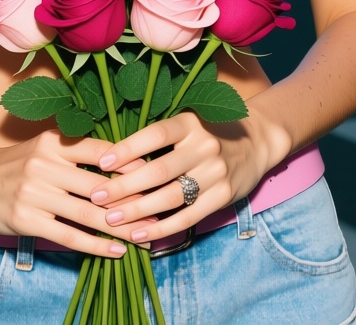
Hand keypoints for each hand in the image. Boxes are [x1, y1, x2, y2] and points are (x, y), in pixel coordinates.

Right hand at [0, 130, 150, 257]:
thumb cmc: (16, 164)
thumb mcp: (43, 148)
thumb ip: (75, 153)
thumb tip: (123, 166)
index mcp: (53, 141)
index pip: (100, 151)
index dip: (130, 164)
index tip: (156, 175)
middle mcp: (45, 163)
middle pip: (99, 186)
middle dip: (133, 201)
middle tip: (159, 211)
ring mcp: (34, 193)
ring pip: (88, 213)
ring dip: (121, 227)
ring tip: (145, 236)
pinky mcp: (26, 219)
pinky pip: (69, 236)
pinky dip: (96, 245)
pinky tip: (116, 250)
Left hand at [86, 111, 278, 243]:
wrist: (257, 140)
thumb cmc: (210, 130)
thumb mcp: (189, 122)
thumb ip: (161, 137)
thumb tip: (115, 156)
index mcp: (190, 123)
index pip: (154, 135)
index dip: (127, 149)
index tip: (102, 163)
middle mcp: (204, 146)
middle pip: (159, 170)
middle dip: (124, 186)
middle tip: (97, 196)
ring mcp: (215, 172)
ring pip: (171, 197)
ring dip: (138, 211)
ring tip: (111, 219)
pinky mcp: (223, 196)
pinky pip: (188, 216)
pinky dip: (162, 228)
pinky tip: (140, 233)